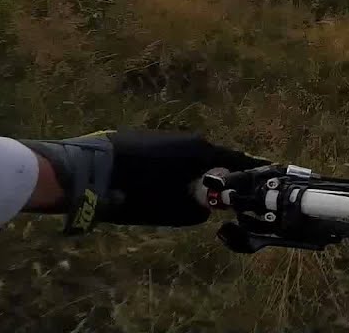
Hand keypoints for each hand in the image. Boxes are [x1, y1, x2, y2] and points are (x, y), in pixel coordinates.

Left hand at [25, 129, 266, 231]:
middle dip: (222, 176)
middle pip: (215, 158)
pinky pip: (176, 156)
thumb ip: (197, 209)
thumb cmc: (136, 190)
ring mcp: (167, 137)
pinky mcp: (148, 140)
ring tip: (199, 192)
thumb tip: (208, 207)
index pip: (237, 160)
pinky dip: (180, 169)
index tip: (259, 185)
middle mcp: (189, 139)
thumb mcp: (172, 210)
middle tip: (228, 196)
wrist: (90, 170)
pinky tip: (172, 184)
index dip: (248, 174)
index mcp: (200, 151)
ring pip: (194, 157)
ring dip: (199, 173)